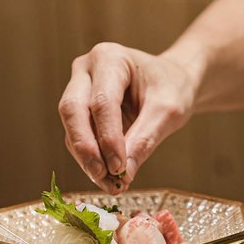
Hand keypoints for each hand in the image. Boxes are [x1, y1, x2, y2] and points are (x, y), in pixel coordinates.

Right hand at [59, 42, 195, 193]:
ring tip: (109, 184)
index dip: (108, 137)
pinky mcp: (80, 109)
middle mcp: (86, 69)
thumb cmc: (172, 87)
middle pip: (73, 110)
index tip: (119, 168)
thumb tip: (123, 174)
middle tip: (103, 177)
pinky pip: (78, 136)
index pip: (102, 102)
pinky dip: (91, 159)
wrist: (172, 82)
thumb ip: (145, 139)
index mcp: (110, 58)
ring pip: (72, 127)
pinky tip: (107, 177)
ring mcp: (78, 87)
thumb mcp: (168, 110)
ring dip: (87, 159)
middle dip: (87, 148)